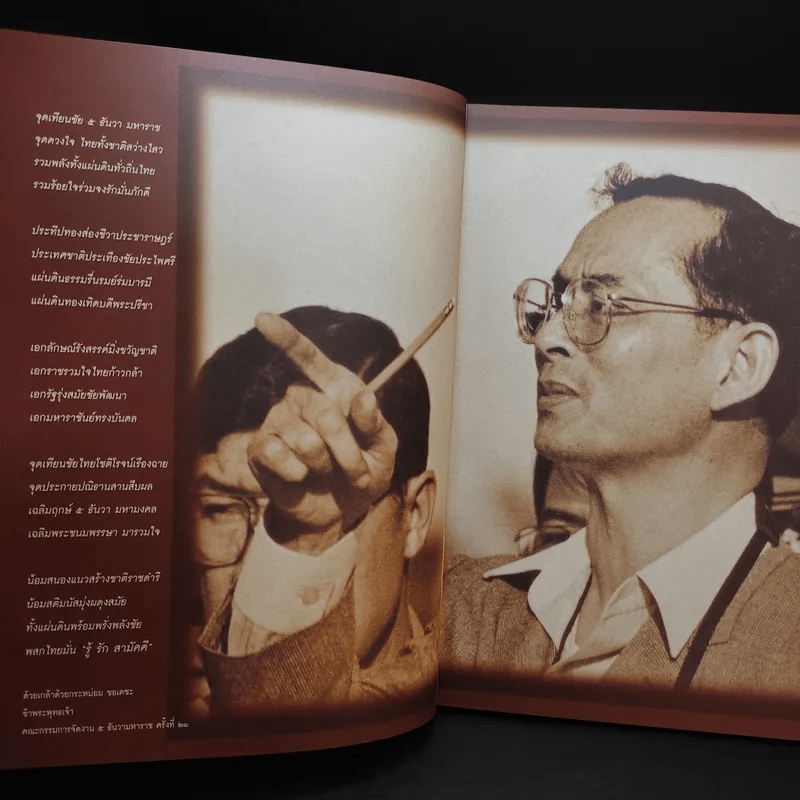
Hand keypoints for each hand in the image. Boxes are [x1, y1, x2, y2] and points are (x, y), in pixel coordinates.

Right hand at [247, 313, 398, 530]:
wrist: (342, 511)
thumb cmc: (364, 470)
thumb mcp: (384, 448)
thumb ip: (376, 424)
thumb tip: (363, 397)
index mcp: (332, 388)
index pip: (307, 357)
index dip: (286, 337)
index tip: (262, 318)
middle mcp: (300, 399)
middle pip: (324, 412)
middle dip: (348, 450)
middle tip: (358, 472)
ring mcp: (278, 423)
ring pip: (305, 440)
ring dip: (327, 466)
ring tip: (328, 474)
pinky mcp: (261, 451)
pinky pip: (276, 454)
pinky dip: (297, 473)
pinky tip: (300, 477)